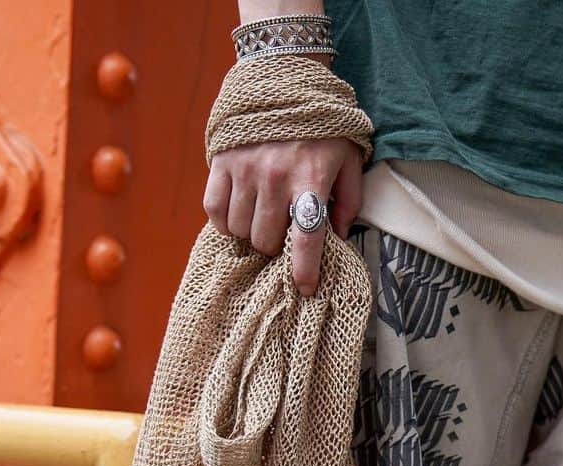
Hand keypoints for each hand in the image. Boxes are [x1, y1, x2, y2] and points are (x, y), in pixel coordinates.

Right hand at [203, 136, 362, 295]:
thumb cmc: (323, 126)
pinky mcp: (221, 161)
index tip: (304, 289)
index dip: (304, 271)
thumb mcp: (349, 160)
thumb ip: (348, 202)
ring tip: (261, 222)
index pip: (306, 240)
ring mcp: (245, 170)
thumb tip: (337, 238)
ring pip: (239, 230)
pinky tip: (236, 216)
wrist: (284, 77)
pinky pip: (213, 209)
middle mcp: (275, 178)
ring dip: (250, 234)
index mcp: (310, 181)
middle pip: (266, 241)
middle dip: (274, 247)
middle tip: (281, 236)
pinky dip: (223, 221)